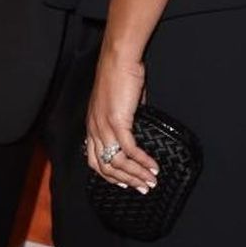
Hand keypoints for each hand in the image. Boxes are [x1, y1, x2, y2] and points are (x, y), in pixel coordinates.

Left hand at [86, 44, 157, 193]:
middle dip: (125, 181)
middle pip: (104, 167)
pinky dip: (142, 160)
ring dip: (136, 174)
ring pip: (117, 162)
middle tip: (142, 187)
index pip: (94, 160)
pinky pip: (129, 149)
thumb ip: (126, 119)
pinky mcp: (117, 121)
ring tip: (151, 180)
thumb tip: (138, 129)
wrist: (118, 58)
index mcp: (92, 125)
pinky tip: (153, 165)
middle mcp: (94, 129)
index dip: (110, 176)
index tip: (127, 183)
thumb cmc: (120, 74)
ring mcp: (103, 126)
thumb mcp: (121, 103)